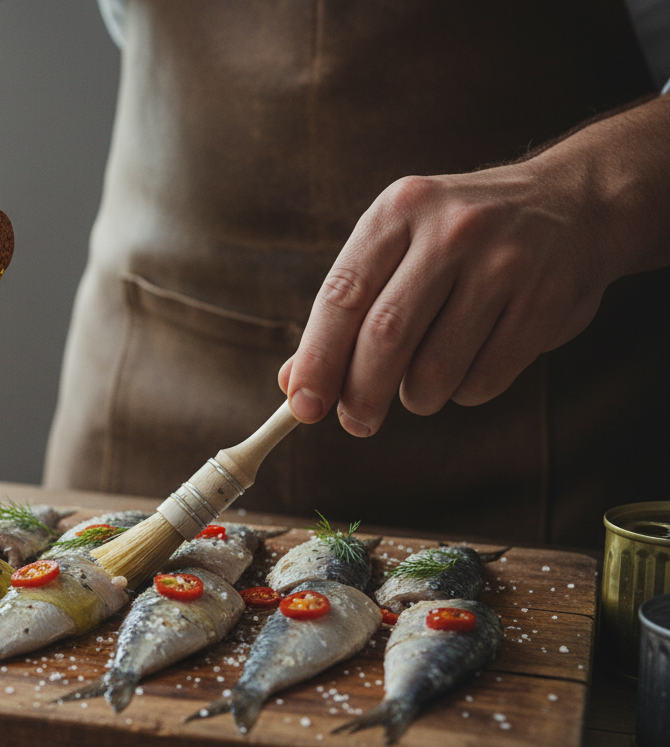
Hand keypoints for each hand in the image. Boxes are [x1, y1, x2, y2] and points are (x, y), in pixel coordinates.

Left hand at [279, 94, 669, 436]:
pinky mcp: (545, 303)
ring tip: (418, 388)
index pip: (342, 296)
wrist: (574, 204)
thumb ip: (346, 309)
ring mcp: (504, 265)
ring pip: (435, 368)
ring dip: (416, 397)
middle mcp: (451, 232)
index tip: (302, 405)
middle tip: (355, 422)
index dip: (317, 358)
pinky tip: (467, 369)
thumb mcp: (399, 245)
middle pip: (386, 336)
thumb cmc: (460, 238)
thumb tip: (293, 383)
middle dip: (361, 393)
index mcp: (400, 211)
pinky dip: (464, 392)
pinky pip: (484, 379)